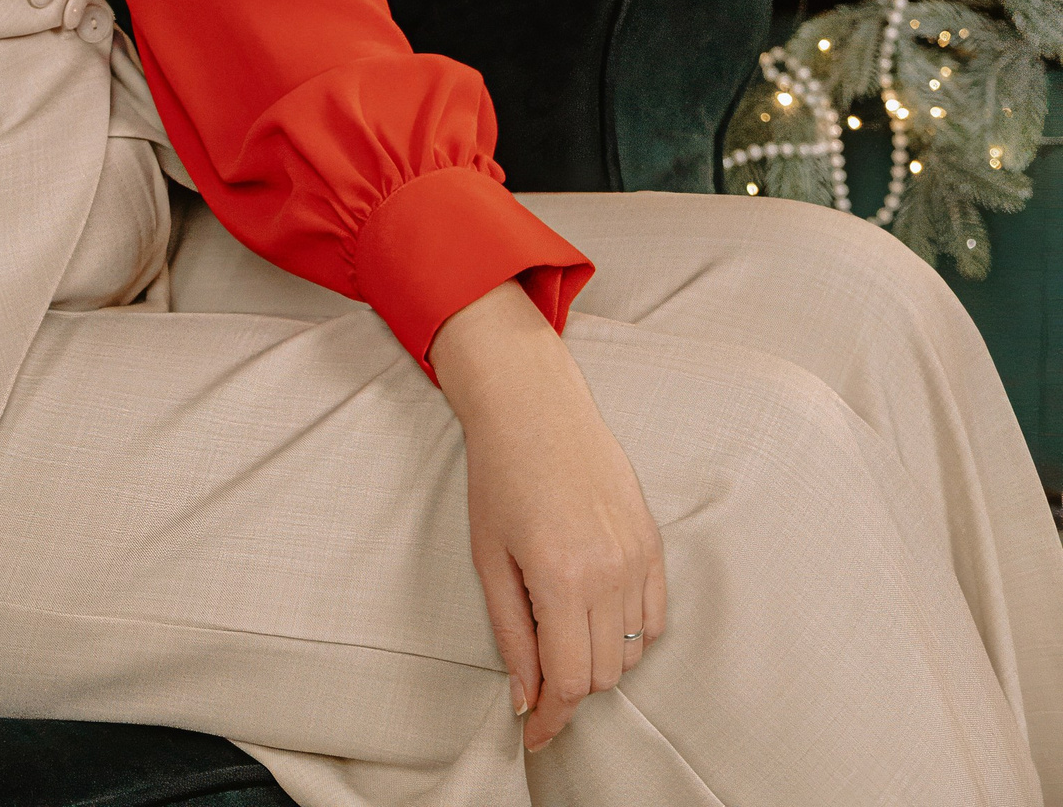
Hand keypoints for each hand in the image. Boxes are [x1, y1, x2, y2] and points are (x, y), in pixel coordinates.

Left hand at [429, 280, 664, 755]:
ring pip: (630, 650)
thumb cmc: (500, 476)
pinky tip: (595, 608)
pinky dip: (628, 630)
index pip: (568, 681)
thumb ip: (511, 635)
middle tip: (538, 669)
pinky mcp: (653, 541)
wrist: (534, 406)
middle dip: (568, 686)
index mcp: (560, 577)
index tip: (536, 735)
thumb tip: (527, 699)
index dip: (552, 719)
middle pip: (601, 673)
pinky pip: (653, 616)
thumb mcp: (489, 559)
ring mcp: (637, 555)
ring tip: (561, 625)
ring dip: (598, 658)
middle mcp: (608, 571)